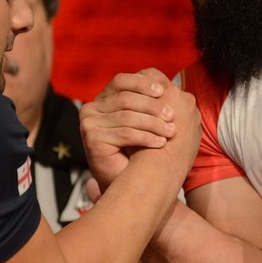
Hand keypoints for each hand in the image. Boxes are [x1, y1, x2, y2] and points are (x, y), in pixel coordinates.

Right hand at [79, 69, 182, 189]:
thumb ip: (150, 100)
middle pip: (125, 98)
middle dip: (152, 106)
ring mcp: (89, 123)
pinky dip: (145, 137)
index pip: (121, 81)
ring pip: (127, 116)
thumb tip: (169, 83)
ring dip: (153, 123)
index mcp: (103, 98)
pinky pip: (124, 133)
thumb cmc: (140, 148)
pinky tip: (160, 143)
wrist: (128, 181)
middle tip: (172, 115)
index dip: (142, 83)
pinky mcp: (91, 138)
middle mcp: (91, 107)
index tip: (163, 90)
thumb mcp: (145, 118)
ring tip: (170, 131)